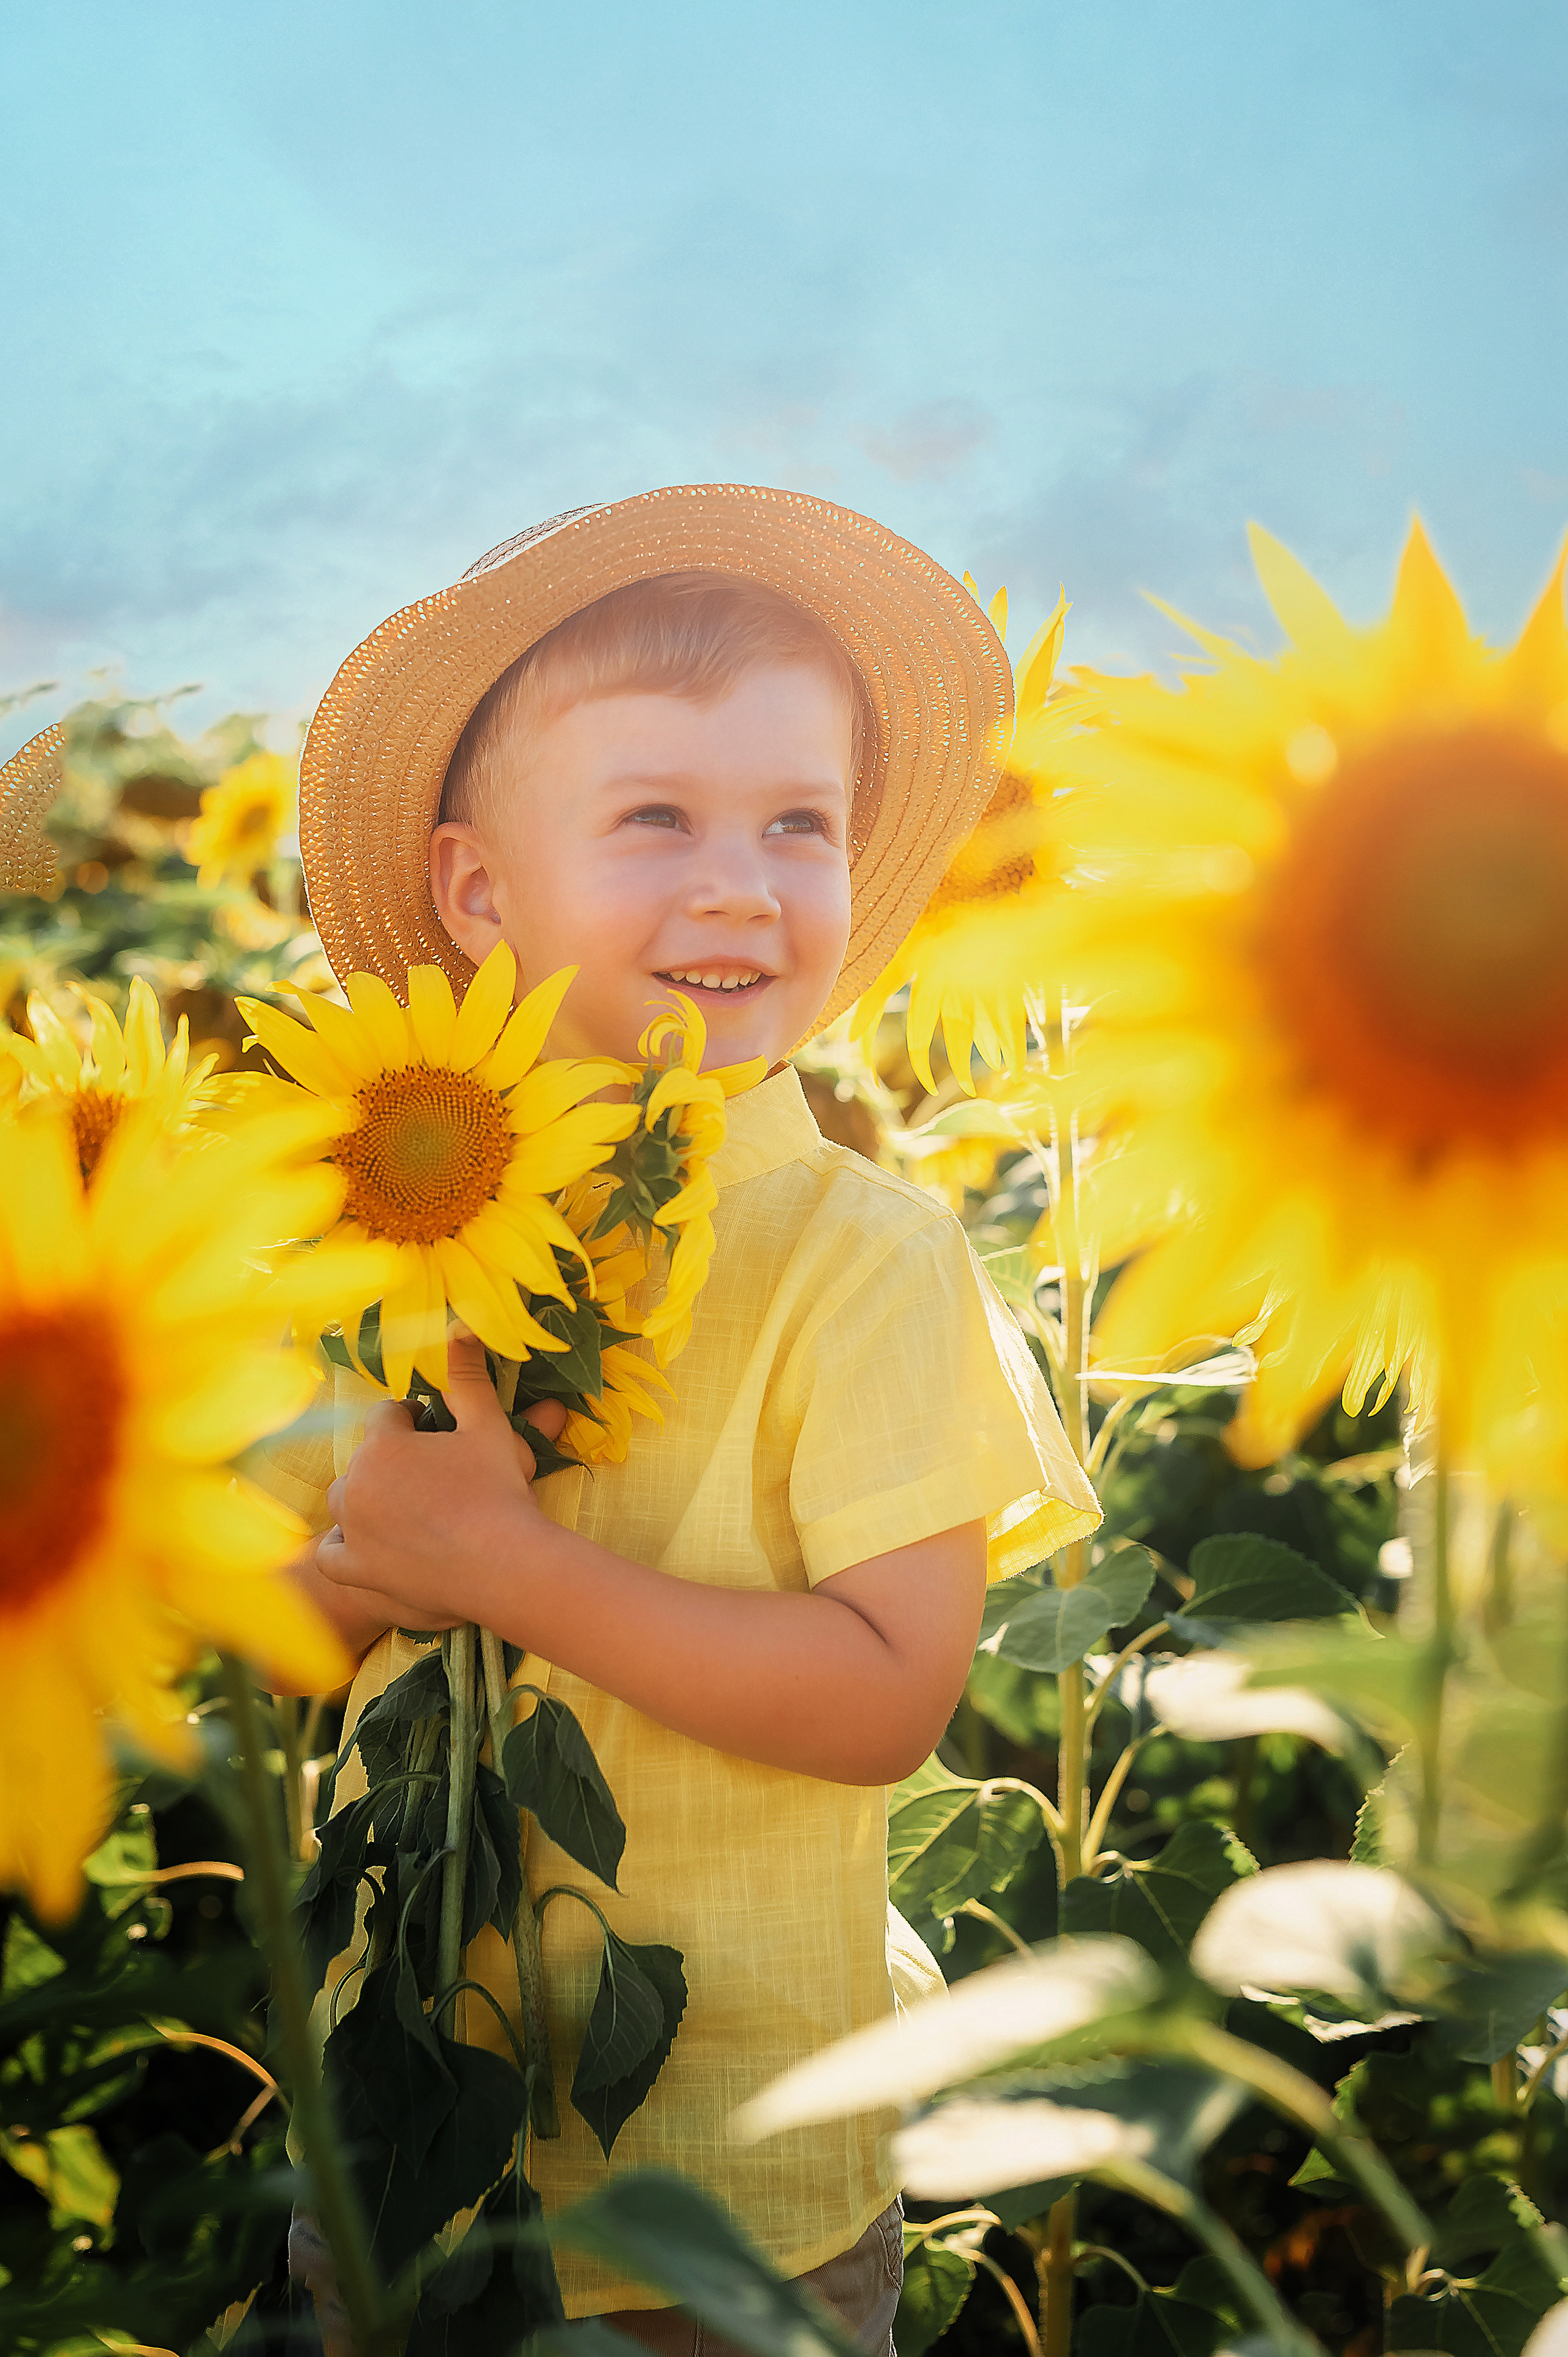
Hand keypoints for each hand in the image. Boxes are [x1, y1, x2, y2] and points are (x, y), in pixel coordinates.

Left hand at [315, 1334, 567, 1628]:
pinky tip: (367, 1543)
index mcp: (384, 1444)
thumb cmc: (499, 1491)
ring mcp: (352, 1529)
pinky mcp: (357, 1570)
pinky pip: (330, 1554)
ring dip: (364, 1499)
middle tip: (428, 1475)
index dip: (413, 1421)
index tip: (435, 1433)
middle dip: (388, 1461)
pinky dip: (343, 1547)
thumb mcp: (488, 1426)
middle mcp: (356, 1483)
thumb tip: (461, 1322)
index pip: (387, 1415)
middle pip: (363, 1459)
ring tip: (400, 1507)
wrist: (505, 1565)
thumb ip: (467, 1376)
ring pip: (343, 1502)